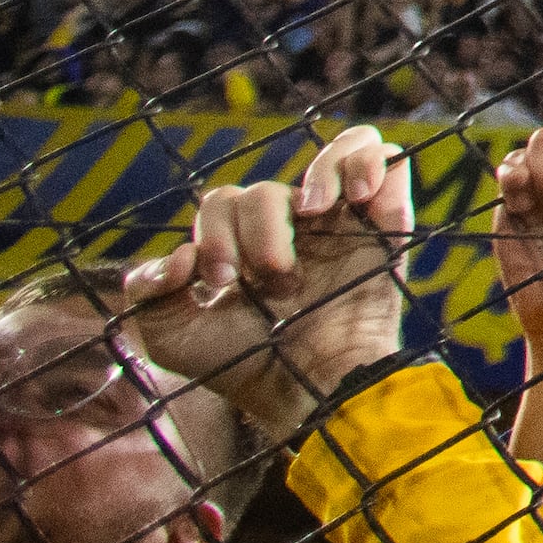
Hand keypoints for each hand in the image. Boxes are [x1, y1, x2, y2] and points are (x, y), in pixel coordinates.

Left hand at [118, 124, 414, 433]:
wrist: (309, 391)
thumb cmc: (244, 368)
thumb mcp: (174, 338)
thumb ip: (149, 292)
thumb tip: (177, 255)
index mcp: (246, 245)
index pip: (222, 202)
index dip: (214, 235)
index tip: (223, 282)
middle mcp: (295, 227)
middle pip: (265, 189)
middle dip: (257, 232)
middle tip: (273, 278)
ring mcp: (344, 223)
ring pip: (339, 151)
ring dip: (322, 173)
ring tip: (316, 210)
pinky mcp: (387, 225)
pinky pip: (392, 160)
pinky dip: (373, 165)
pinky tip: (360, 200)